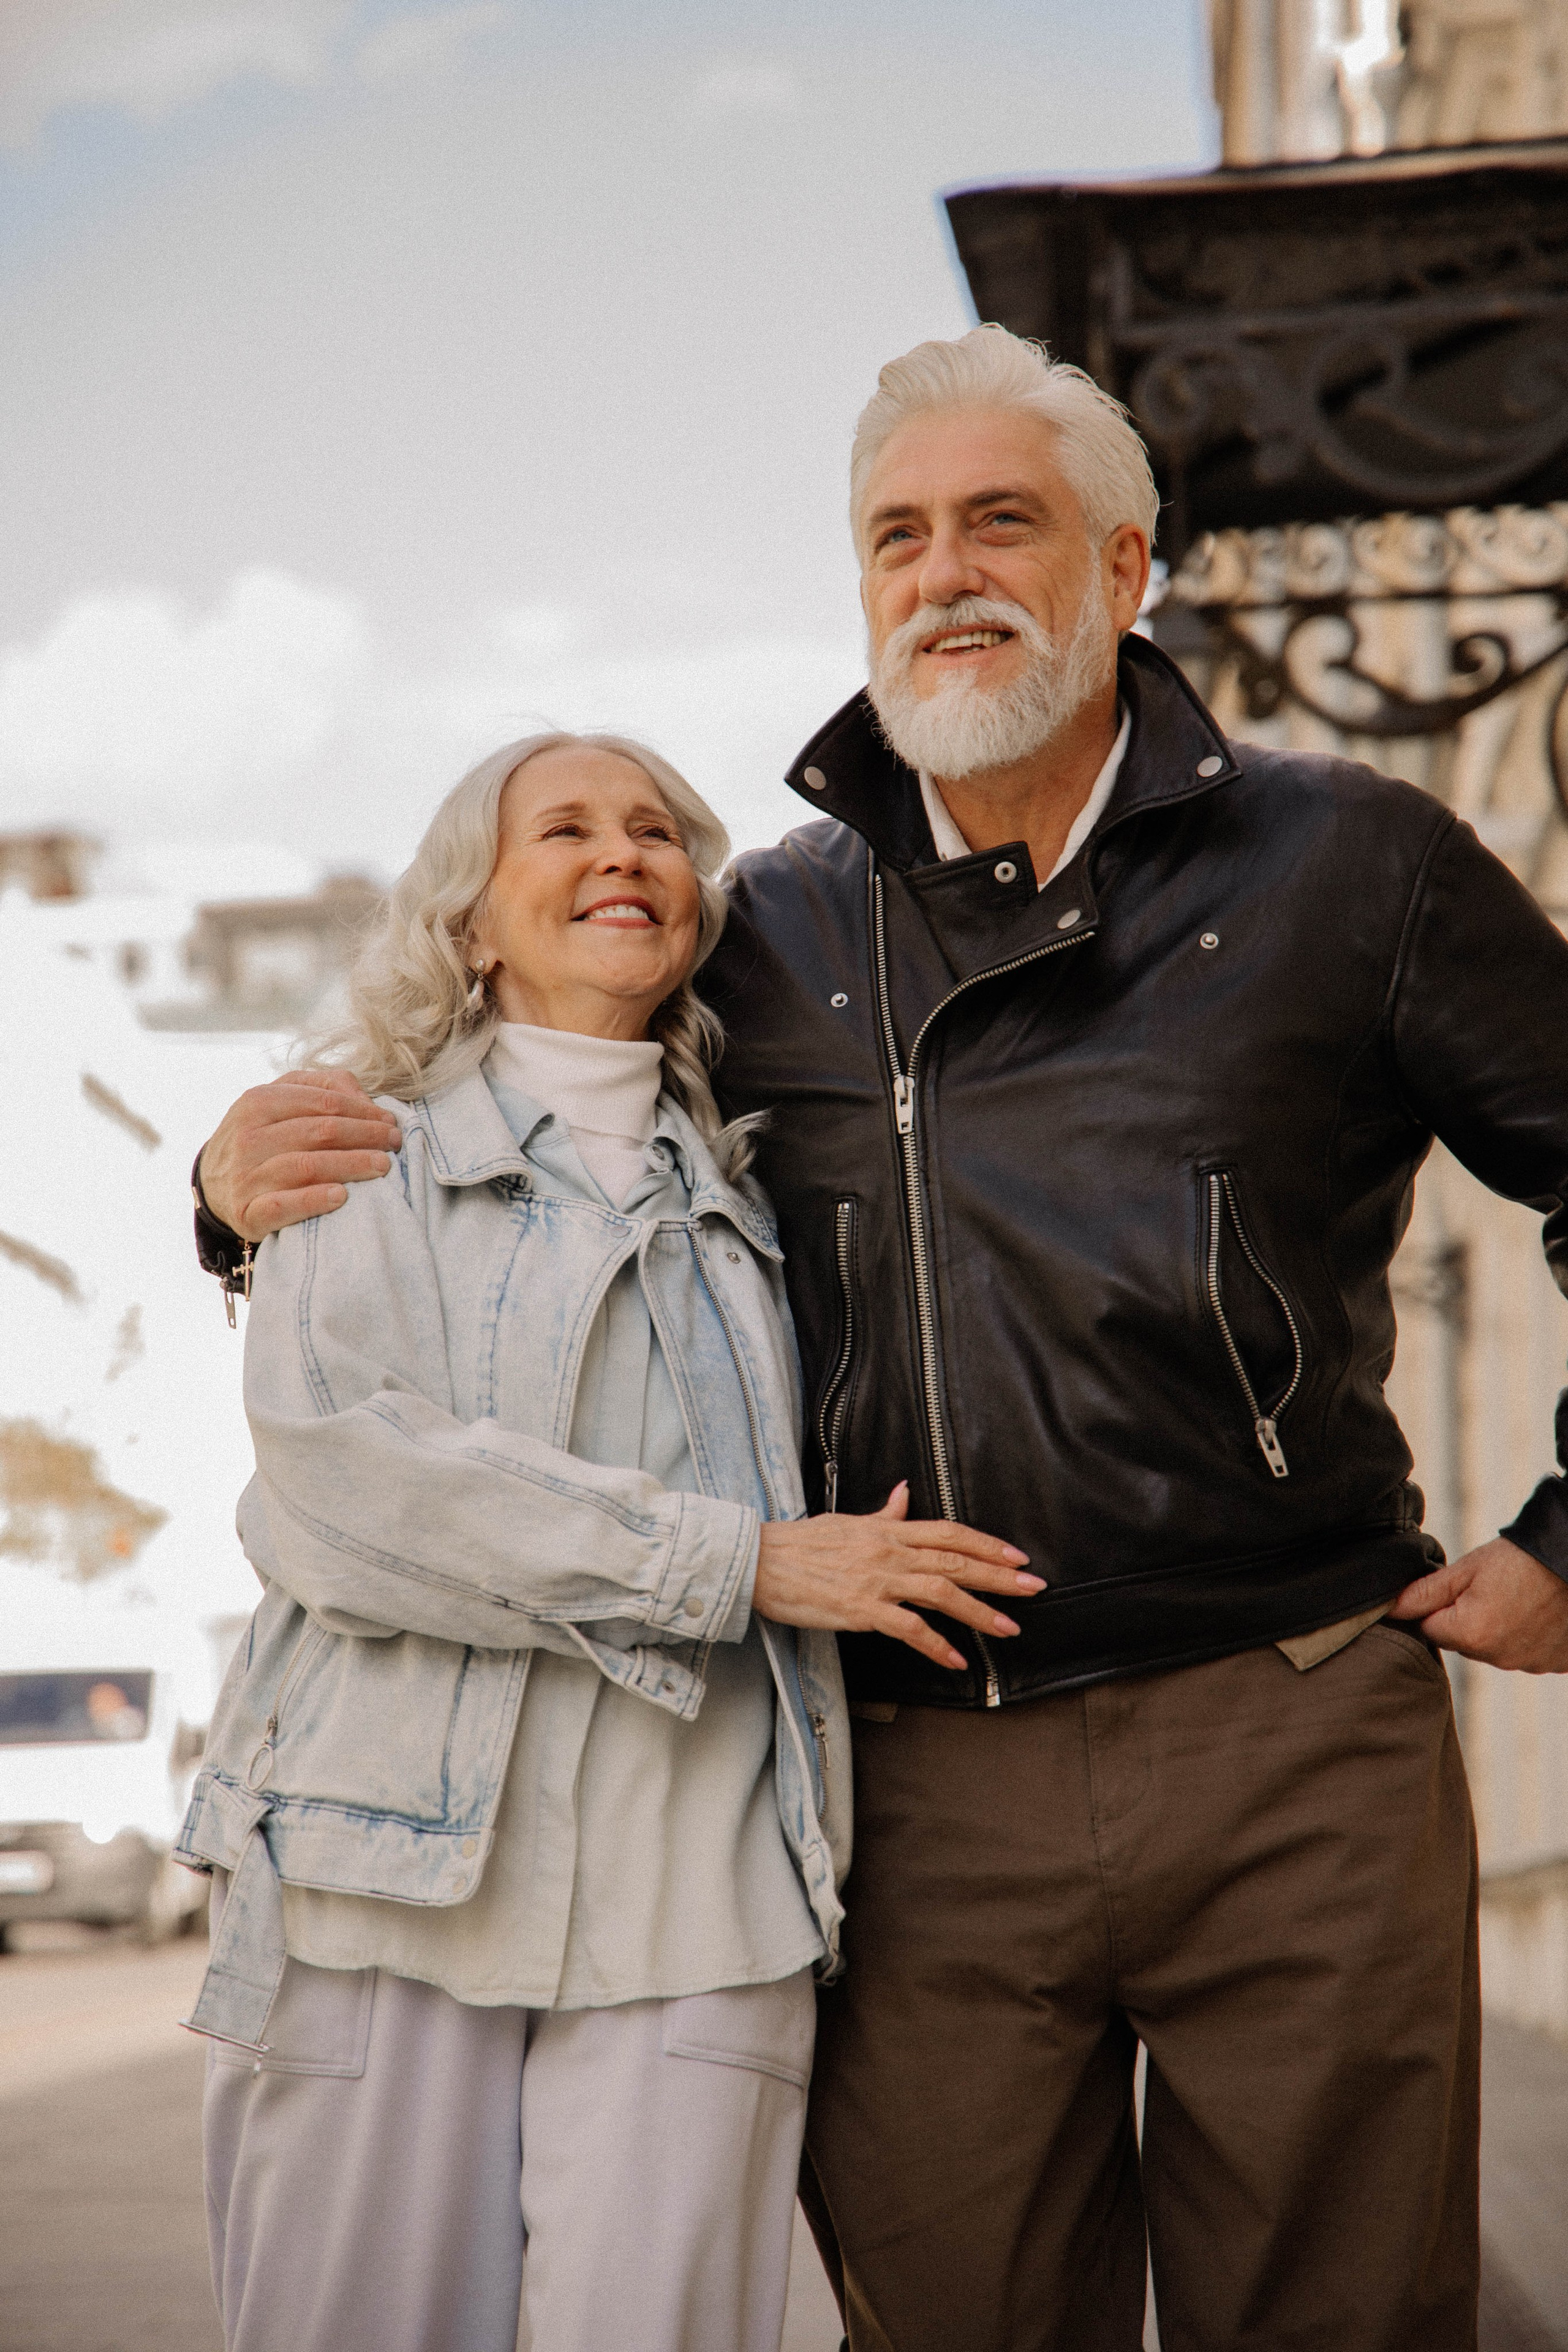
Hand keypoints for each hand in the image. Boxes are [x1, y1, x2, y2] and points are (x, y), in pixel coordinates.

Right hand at [198, 1070, 402, 1243]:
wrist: (214, 1185)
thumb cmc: (264, 1137)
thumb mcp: (282, 1102)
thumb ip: (323, 1088)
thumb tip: (365, 1099)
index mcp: (258, 1101)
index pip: (323, 1102)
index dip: (364, 1111)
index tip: (391, 1122)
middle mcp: (247, 1137)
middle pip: (319, 1132)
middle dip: (365, 1136)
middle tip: (394, 1144)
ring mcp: (244, 1176)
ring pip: (305, 1166)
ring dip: (351, 1165)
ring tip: (383, 1166)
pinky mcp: (246, 1212)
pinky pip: (283, 1206)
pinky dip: (314, 1200)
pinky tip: (342, 1197)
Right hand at [752, 1482, 1045, 1671]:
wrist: (758, 1561)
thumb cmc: (800, 1543)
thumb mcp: (846, 1521)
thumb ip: (883, 1513)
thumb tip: (905, 1492)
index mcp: (888, 1530)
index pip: (949, 1533)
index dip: (987, 1543)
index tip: (1017, 1556)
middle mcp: (889, 1552)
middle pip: (956, 1561)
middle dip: (1000, 1576)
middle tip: (1034, 1588)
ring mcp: (877, 1581)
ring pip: (941, 1592)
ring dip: (980, 1612)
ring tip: (1009, 1628)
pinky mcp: (861, 1610)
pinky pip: (908, 1629)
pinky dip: (936, 1646)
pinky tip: (957, 1661)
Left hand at [1389, 1536, 1567, 1672]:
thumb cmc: (1520, 1559)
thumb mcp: (1467, 1568)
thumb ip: (1425, 1593)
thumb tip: (1390, 1608)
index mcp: (1470, 1635)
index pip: (1430, 1629)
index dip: (1438, 1607)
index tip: (1460, 1588)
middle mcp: (1498, 1658)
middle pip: (1462, 1643)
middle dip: (1467, 1620)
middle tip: (1492, 1589)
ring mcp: (1528, 1664)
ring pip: (1493, 1649)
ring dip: (1497, 1630)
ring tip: (1517, 1597)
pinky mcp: (1553, 1664)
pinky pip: (1525, 1653)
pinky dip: (1526, 1637)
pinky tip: (1536, 1612)